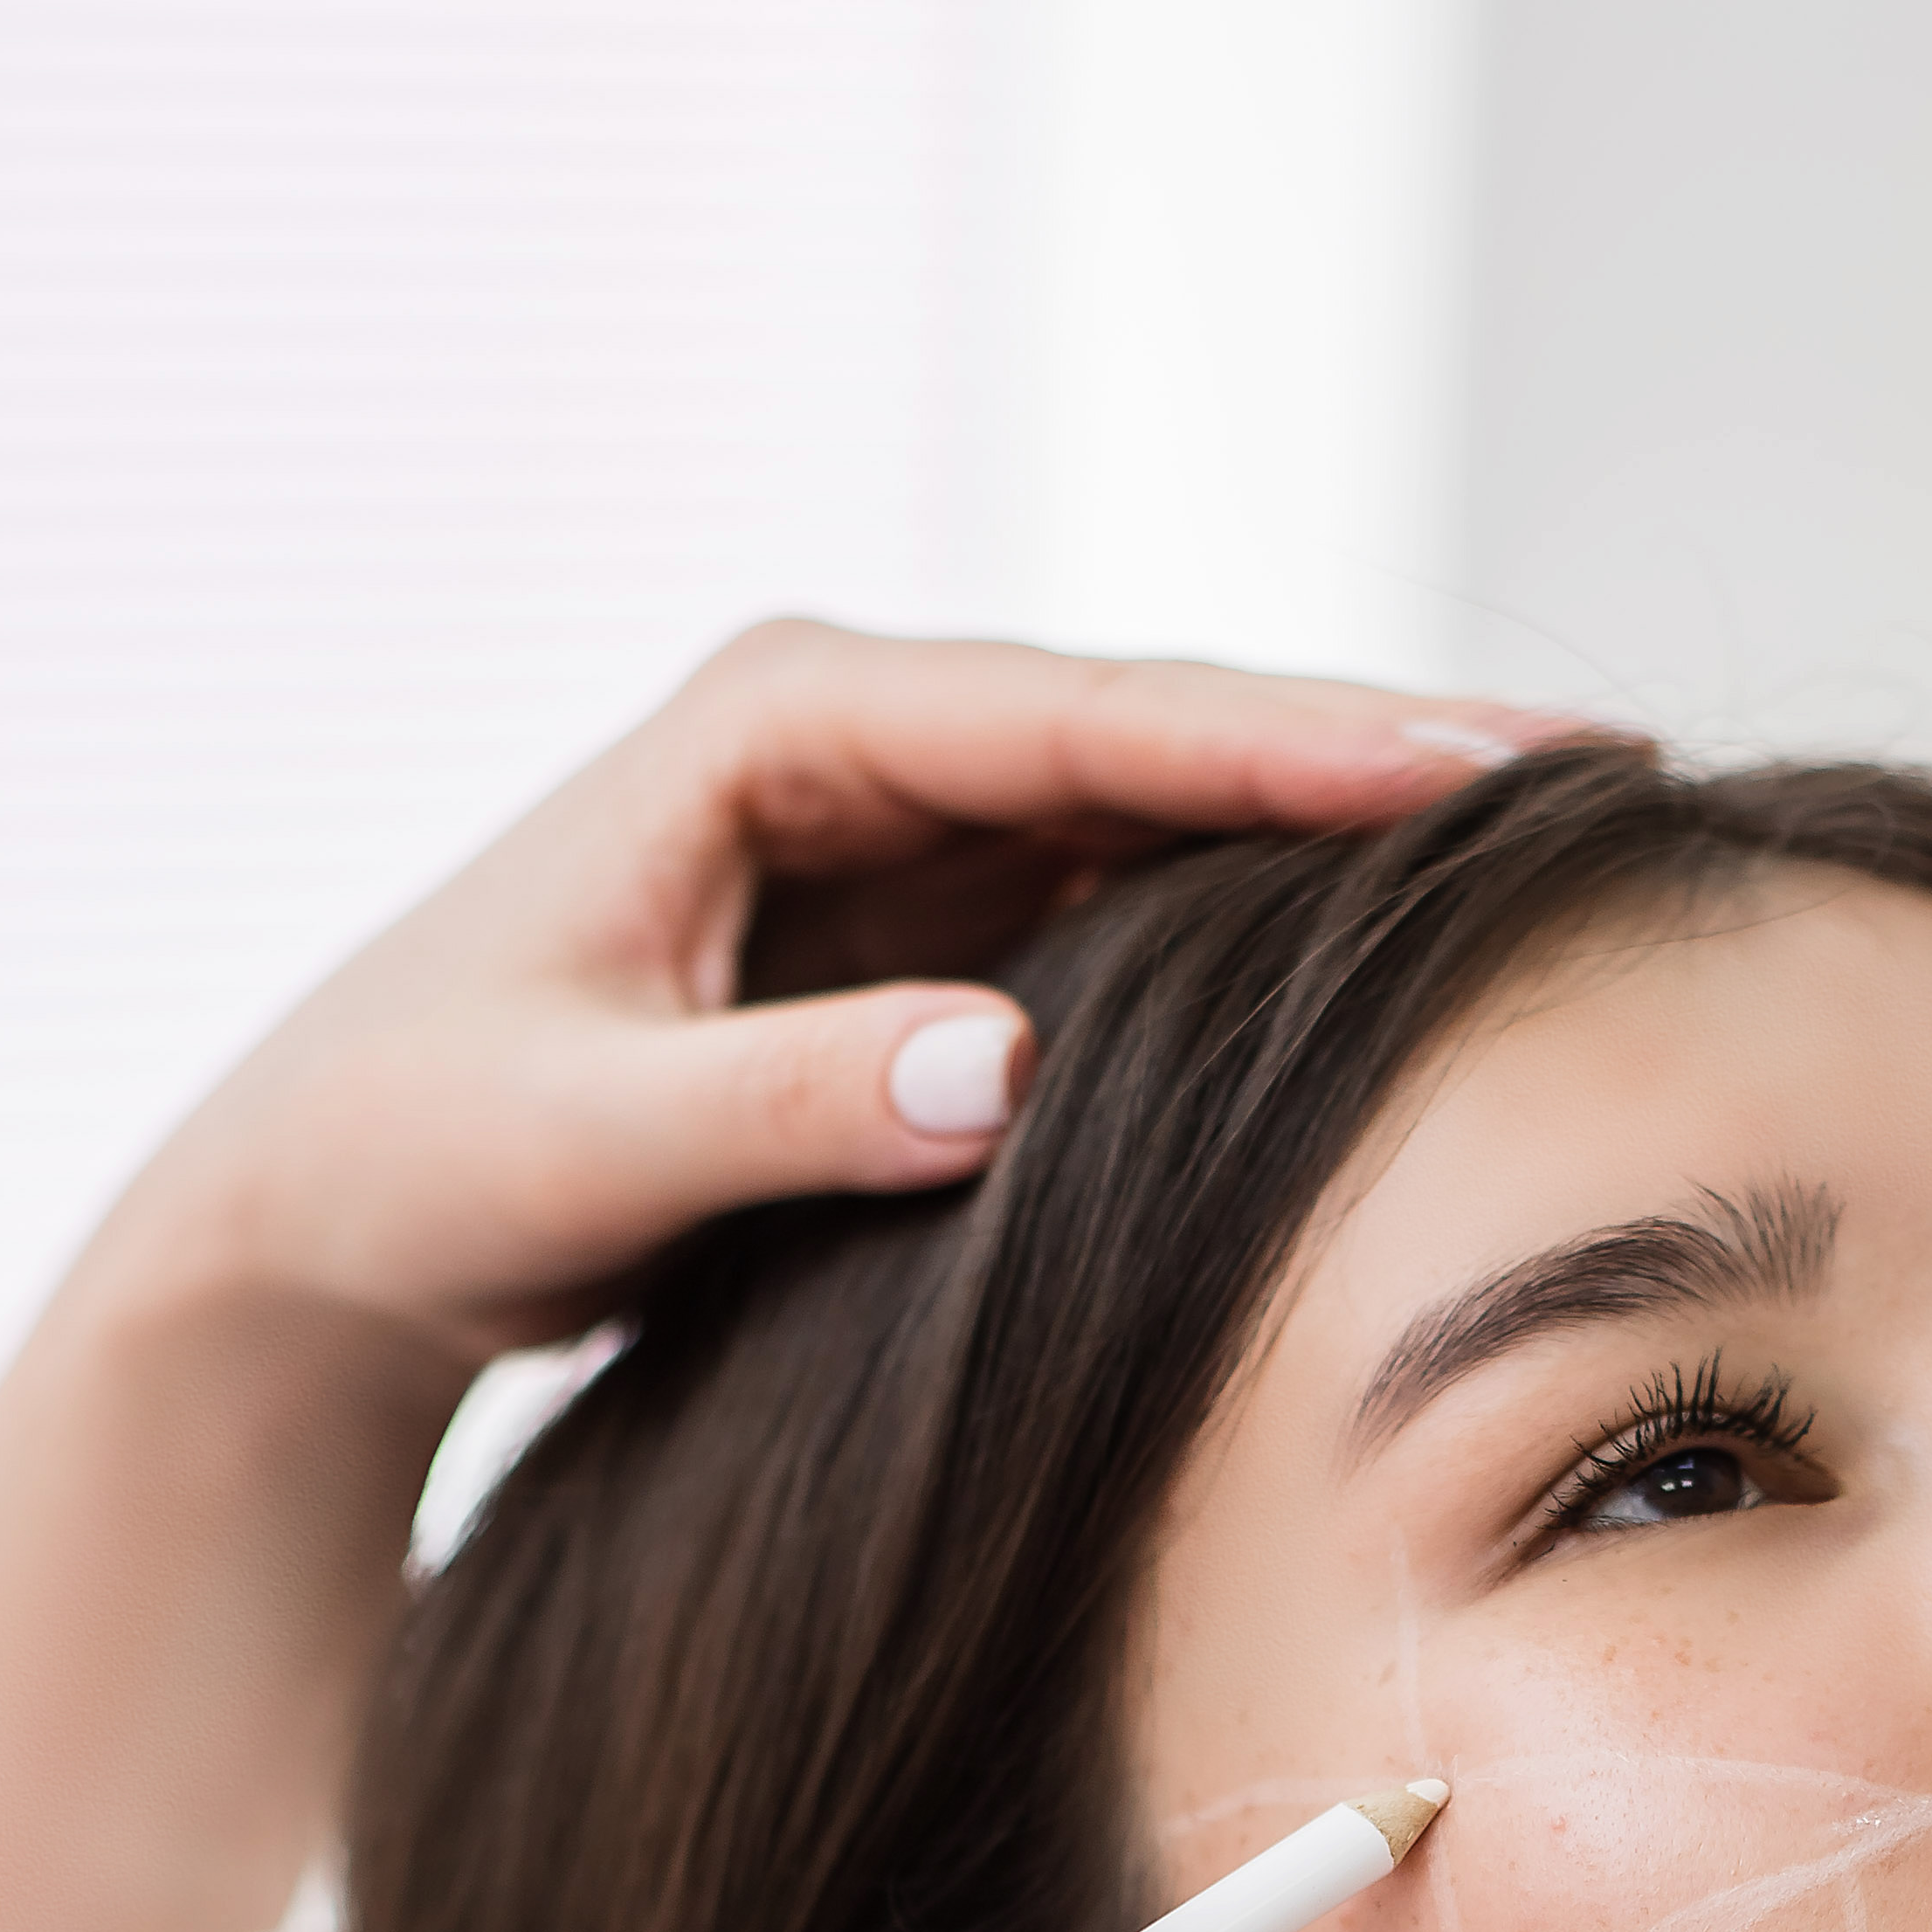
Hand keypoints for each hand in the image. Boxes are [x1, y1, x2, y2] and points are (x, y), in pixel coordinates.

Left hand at [89, 624, 1590, 1365]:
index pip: (1089, 714)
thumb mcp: (579, 1137)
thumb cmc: (413, 1151)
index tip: (1479, 760)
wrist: (323, 1217)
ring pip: (1176, 820)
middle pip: (1172, 736)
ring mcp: (907, 832)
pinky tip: (1416, 962)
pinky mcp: (928, 935)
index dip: (1294, 736)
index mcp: (781, 721)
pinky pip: (1135, 918)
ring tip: (1566, 847)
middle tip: (1608, 765)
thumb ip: (786, 1104)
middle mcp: (861, 739)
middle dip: (1384, 751)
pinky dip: (1270, 932)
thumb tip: (1004, 1065)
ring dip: (1353, 838)